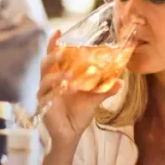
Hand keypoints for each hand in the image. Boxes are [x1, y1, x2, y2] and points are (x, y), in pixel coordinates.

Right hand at [39, 30, 122, 147]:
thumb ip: (105, 89)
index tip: (59, 31)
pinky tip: (67, 90)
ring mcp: (45, 93)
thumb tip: (120, 82)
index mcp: (60, 76)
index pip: (54, 56)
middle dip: (52, 55)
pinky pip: (47, 95)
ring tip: (70, 76)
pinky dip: (57, 91)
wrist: (71, 133)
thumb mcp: (95, 99)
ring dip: (58, 76)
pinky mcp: (43, 105)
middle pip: (45, 63)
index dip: (54, 44)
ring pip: (45, 78)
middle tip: (63, 51)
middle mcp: (49, 82)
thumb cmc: (80, 113)